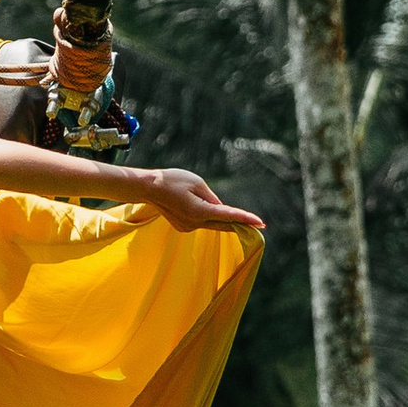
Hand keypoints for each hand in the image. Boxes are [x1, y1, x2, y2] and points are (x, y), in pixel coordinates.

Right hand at [139, 168, 264, 237]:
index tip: (260, 223)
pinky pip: (201, 222)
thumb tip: (222, 209)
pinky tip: (199, 206)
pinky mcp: (183, 226)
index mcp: (200, 211)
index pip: (228, 216)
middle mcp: (195, 223)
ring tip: (218, 207)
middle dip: (240, 224)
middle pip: (223, 225)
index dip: (246, 219)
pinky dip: (207, 216)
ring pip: (212, 223)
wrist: (147, 188)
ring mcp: (188, 227)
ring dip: (221, 218)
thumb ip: (212, 198)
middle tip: (259, 225)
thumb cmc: (172, 180)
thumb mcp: (197, 183)